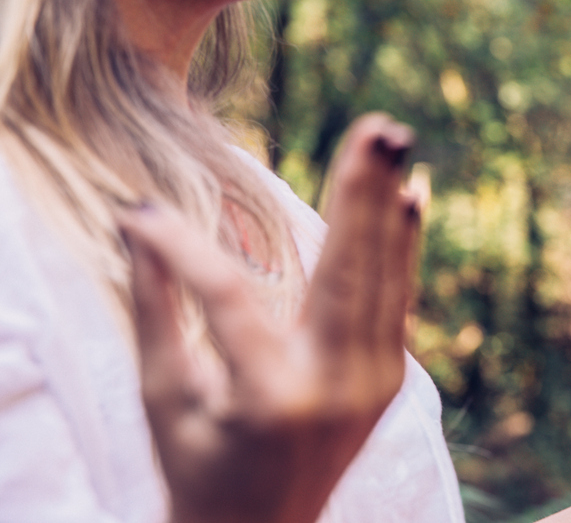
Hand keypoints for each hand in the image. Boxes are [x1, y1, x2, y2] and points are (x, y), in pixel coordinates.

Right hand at [118, 114, 421, 522]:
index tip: (144, 213)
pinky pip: (396, 298)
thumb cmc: (200, 467)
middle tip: (376, 127)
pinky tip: (410, 195)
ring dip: (387, 205)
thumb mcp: (165, 399)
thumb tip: (136, 222)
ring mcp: (373, 383)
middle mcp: (334, 387)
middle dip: (360, 194)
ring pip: (382, 279)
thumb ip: (154, 311)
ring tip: (392, 141)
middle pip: (347, 275)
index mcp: (270, 399)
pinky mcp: (389, 377)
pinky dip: (403, 245)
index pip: (229, 301)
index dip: (185, 251)